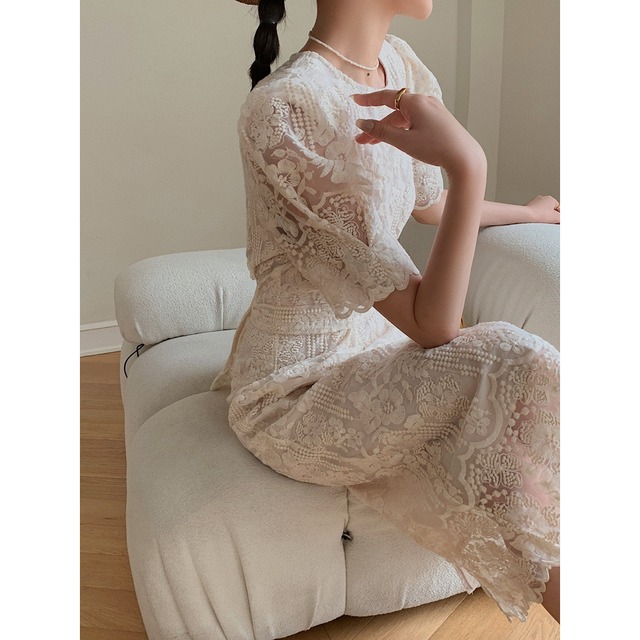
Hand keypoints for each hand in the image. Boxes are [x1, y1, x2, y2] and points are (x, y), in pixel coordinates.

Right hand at [352, 89, 485, 177]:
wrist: (464, 157)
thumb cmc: (435, 148)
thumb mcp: (404, 141)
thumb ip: (382, 132)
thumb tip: (363, 123)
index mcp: (415, 102)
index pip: (385, 97)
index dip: (368, 99)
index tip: (354, 100)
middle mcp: (424, 101)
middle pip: (393, 111)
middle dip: (376, 124)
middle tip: (360, 138)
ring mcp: (433, 110)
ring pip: (403, 118)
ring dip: (388, 130)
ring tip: (374, 144)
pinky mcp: (438, 120)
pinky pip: (414, 121)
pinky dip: (401, 130)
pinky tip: (395, 140)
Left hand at [525, 195, 559, 223]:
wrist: (524, 216)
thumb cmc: (540, 215)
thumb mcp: (556, 218)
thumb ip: (562, 218)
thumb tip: (562, 220)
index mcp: (550, 198)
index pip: (559, 208)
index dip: (559, 216)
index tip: (558, 222)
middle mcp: (541, 198)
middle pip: (549, 209)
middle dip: (551, 216)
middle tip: (551, 223)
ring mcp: (533, 202)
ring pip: (541, 211)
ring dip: (543, 217)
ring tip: (542, 223)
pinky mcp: (526, 208)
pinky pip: (534, 213)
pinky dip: (535, 217)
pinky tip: (534, 222)